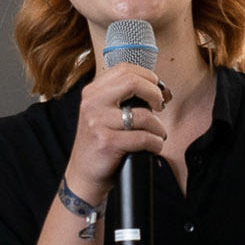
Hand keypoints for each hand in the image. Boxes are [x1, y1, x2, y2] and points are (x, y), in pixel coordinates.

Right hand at [64, 58, 168, 204]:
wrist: (83, 174)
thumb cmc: (99, 143)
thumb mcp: (102, 113)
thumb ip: (121, 97)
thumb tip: (156, 88)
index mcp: (92, 92)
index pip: (125, 69)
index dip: (148, 76)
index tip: (157, 90)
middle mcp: (92, 103)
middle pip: (133, 82)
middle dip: (155, 93)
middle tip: (160, 106)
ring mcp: (97, 123)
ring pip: (143, 114)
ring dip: (158, 127)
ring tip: (157, 134)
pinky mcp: (107, 142)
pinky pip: (144, 137)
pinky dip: (156, 143)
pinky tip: (153, 146)